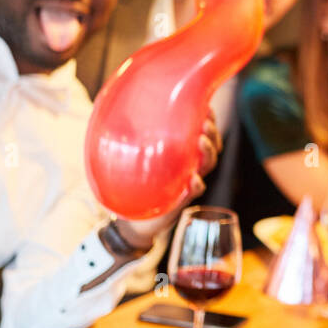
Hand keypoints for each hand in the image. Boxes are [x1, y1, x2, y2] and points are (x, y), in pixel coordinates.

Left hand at [114, 112, 223, 250]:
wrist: (132, 219)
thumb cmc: (133, 185)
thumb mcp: (131, 157)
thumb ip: (129, 136)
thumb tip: (116, 113)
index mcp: (181, 153)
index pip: (202, 133)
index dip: (209, 120)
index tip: (207, 107)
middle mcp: (188, 165)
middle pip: (211, 147)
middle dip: (212, 133)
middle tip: (205, 123)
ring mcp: (187, 182)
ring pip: (208, 165)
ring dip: (208, 152)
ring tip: (201, 142)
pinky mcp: (181, 199)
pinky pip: (195, 191)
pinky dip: (197, 184)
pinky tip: (194, 179)